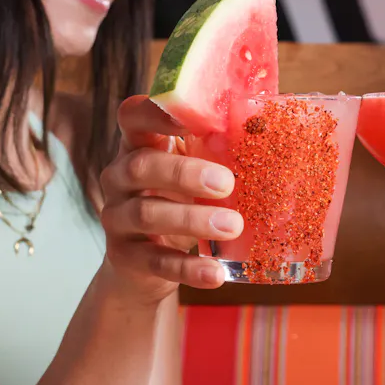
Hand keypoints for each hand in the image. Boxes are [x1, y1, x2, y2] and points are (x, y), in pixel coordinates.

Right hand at [98, 96, 242, 305]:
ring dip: (192, 219)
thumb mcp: (191, 171)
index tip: (189, 118)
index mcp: (138, 146)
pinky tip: (216, 273)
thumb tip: (268, 131)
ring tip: (233, 225)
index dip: (154, 112)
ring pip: (146, 213)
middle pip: (141, 166)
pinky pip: (155, 262)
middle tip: (227, 183)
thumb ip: (214, 151)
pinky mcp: (124, 256)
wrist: (142, 265)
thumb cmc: (176, 200)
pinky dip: (188, 268)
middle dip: (185, 173)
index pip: (133, 116)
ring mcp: (116, 217)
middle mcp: (118, 177)